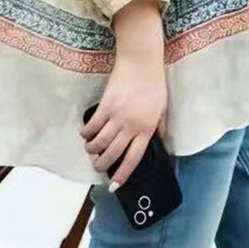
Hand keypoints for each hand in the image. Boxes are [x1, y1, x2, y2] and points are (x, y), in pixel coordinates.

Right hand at [79, 0, 167, 189]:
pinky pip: (93, 125)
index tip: (113, 185)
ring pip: (100, 142)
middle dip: (102, 164)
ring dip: (93, 150)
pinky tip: (85, 134)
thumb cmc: (154, 83)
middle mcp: (131, 126)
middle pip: (113, 154)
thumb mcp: (163, 107)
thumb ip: (160, 126)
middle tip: (97, 166)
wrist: (142, 62)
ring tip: (90, 151)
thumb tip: (160, 140)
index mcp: (147, 129)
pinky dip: (87, 132)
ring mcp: (118, 116)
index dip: (122, 175)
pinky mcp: (106, 105)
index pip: (133, 159)